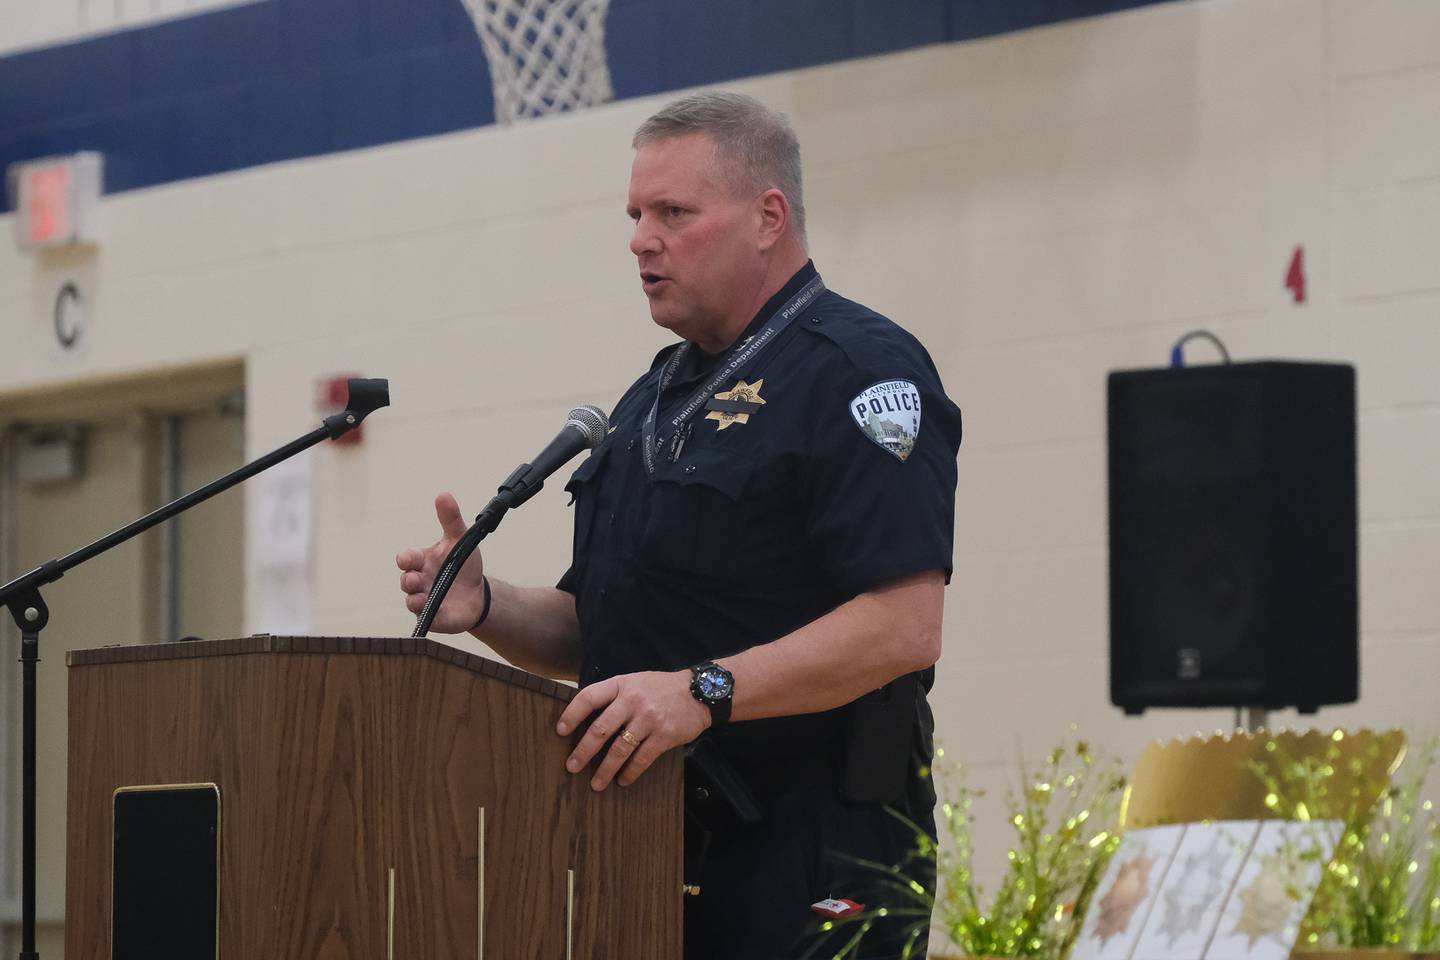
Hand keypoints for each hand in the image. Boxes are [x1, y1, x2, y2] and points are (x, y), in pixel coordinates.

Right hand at [396, 493, 485, 632]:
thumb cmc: (463, 565)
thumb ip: (451, 519)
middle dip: (408, 580)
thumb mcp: (459, 540)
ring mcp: (424, 600)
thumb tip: (443, 495)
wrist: (478, 593)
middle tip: (417, 579)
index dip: (406, 559)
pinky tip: (432, 613)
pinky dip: (427, 617)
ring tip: (420, 598)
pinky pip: (426, 620)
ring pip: (411, 602)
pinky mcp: (434, 618)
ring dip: (414, 600)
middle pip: (406, 581)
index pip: (407, 559)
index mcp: (422, 561)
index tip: (410, 559)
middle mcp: (419, 581)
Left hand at [556, 671, 710, 790]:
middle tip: (572, 766)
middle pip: (600, 729)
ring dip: (605, 769)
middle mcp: (633, 700)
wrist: (699, 692)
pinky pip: (642, 758)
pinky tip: (623, 780)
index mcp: (621, 685)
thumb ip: (615, 695)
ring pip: (619, 749)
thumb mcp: (635, 681)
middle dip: (583, 751)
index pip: (589, 697)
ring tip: (596, 784)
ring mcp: (648, 718)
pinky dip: (630, 772)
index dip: (572, 714)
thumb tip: (587, 718)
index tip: (560, 731)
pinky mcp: (664, 735)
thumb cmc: (661, 688)